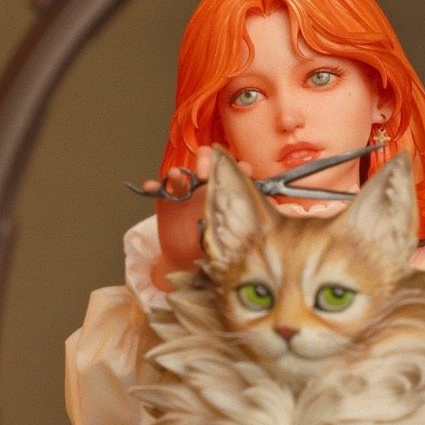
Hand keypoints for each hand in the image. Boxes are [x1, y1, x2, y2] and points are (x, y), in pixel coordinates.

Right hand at [142, 146, 252, 289]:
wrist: (191, 264)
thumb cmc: (219, 249)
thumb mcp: (239, 235)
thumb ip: (253, 220)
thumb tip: (273, 206)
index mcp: (230, 191)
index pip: (236, 170)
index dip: (239, 167)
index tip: (242, 170)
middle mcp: (209, 187)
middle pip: (207, 161)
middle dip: (206, 161)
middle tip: (204, 173)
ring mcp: (186, 192)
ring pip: (182, 172)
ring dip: (178, 171)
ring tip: (176, 177)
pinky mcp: (167, 200)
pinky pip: (159, 188)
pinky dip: (153, 185)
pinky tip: (150, 187)